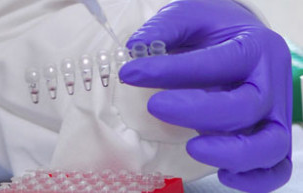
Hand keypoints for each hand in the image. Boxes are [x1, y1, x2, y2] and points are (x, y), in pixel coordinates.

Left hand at [119, 0, 291, 191]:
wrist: (244, 39)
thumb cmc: (215, 30)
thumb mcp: (190, 15)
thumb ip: (166, 27)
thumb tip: (136, 47)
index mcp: (254, 46)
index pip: (216, 63)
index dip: (170, 71)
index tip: (131, 73)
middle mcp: (271, 82)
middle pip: (245, 107)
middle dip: (197, 112)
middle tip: (155, 106)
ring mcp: (275, 113)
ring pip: (270, 144)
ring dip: (230, 153)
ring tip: (192, 148)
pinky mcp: (271, 136)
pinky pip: (276, 167)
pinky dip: (254, 178)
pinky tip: (222, 173)